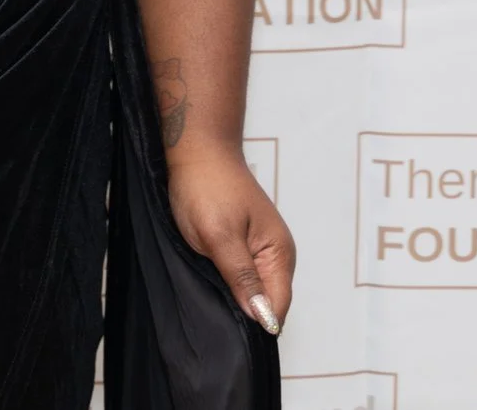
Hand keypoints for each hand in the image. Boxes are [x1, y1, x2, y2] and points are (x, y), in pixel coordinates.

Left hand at [166, 150, 293, 335]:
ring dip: (234, 295)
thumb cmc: (207, 187)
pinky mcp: (245, 244)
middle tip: (212, 307)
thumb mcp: (219, 236)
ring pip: (253, 289)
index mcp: (279, 254)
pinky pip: (242, 275)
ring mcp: (261, 250)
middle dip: (244, 310)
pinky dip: (226, 280)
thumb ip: (242, 277)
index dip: (257, 322)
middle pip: (267, 301)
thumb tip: (264, 318)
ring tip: (209, 291)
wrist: (197, 151)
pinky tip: (209, 278)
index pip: (278, 306)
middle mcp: (276, 255)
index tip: (229, 326)